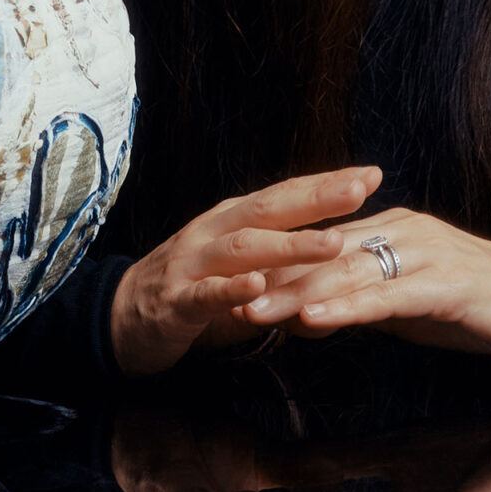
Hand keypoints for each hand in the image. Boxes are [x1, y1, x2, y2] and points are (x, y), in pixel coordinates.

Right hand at [108, 166, 383, 375]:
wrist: (119, 317)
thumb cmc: (190, 291)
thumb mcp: (238, 270)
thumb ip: (280, 264)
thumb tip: (335, 256)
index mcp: (231, 221)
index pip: (284, 194)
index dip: (326, 184)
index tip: (371, 174)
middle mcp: (212, 232)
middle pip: (269, 208)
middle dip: (317, 198)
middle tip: (361, 188)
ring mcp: (192, 264)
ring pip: (244, 249)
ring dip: (289, 246)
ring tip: (330, 244)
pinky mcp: (175, 302)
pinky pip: (206, 293)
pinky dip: (233, 288)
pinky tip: (257, 285)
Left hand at [239, 205, 490, 361]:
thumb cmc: (479, 305)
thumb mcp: (410, 301)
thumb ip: (366, 298)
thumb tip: (313, 311)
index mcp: (390, 230)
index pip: (320, 246)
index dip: (274, 266)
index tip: (227, 286)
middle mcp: (402, 230)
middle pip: (324, 255)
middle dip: (272, 279)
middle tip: (222, 301)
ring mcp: (426, 252)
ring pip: (348, 271)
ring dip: (297, 294)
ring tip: (253, 312)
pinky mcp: (447, 282)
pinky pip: (387, 295)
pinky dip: (347, 307)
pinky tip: (315, 322)